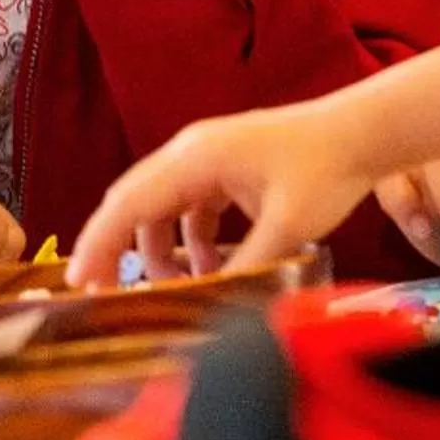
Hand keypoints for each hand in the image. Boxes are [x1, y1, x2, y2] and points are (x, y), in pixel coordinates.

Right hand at [67, 100, 373, 288]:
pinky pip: (189, 206)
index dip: (100, 243)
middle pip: (134, 201)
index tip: (79, 280)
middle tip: (104, 293)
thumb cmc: (326, 170)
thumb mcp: (288, 227)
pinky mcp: (223, 168)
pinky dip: (191, 239)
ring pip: (161, 207)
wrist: (360, 133)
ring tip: (181, 289)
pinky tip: (215, 267)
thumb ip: (246, 266)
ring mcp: (205, 158)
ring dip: (162, 249)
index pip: (129, 203)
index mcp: (194, 159)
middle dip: (116, 248)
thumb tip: (213, 306)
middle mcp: (189, 152)